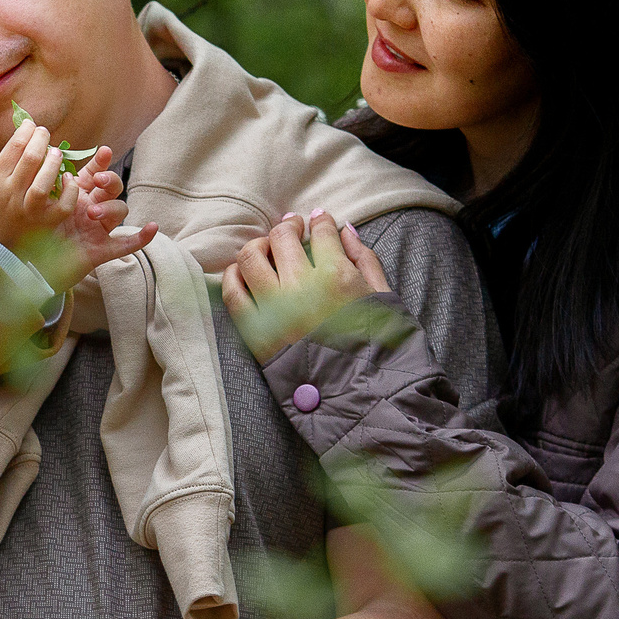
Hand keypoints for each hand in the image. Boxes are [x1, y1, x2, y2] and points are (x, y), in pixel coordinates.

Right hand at [0, 117, 77, 247]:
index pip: (14, 148)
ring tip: (56, 153)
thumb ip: (8, 160)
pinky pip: (63, 205)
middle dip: (41, 140)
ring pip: (44, 182)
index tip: (32, 125)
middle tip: (45, 133)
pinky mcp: (45, 223)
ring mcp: (29, 211)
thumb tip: (27, 132)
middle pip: (30, 159)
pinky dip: (69, 189)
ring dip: (53, 161)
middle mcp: (11, 195)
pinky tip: (68, 179)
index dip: (26, 131)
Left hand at [0, 126, 156, 286]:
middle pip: (112, 188)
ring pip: (119, 212)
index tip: (105, 151)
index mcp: (77, 194)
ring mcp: (98, 229)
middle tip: (98, 180)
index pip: (95, 173)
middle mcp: (92, 208)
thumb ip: (42, 181)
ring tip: (92, 211)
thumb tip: (38, 151)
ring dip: (111, 208)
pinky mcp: (100, 251)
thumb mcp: (36, 202)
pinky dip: (140, 237)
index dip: (102, 163)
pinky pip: (125, 244)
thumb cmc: (33, 230)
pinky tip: (153, 228)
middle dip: (110, 181)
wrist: (28, 265)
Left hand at [219, 209, 390, 363]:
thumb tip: (345, 231)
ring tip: (268, 248)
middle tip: (293, 228)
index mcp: (338, 277)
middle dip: (288, 227)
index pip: (321, 232)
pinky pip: (233, 292)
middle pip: (282, 238)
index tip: (318, 220)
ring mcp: (274, 309)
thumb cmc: (379, 349)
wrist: (360, 398)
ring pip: (251, 256)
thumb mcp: (385, 300)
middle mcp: (301, 287)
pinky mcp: (255, 332)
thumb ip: (366, 260)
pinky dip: (234, 275)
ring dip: (259, 245)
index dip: (320, 221)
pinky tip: (244, 273)